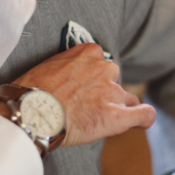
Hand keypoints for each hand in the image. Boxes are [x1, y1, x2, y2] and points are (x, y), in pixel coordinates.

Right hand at [12, 43, 155, 146]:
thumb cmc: (32, 90)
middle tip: (85, 106)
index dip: (94, 78)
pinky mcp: (117, 115)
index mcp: (89, 53)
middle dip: (105, 92)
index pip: (101, 63)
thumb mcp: (50, 66)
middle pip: (114, 81)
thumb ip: (69, 68)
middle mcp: (105, 69)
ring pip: (127, 99)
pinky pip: (144, 114)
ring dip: (117, 107)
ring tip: (98, 120)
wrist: (30, 112)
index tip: (84, 88)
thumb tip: (69, 82)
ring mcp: (112, 92)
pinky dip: (145, 118)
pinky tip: (142, 122)